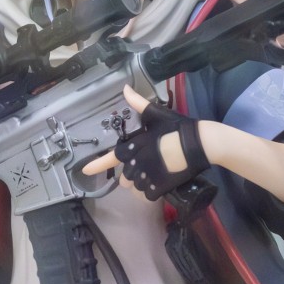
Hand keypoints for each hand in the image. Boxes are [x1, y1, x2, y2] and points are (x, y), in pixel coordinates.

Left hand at [83, 84, 211, 197]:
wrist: (199, 143)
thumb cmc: (177, 127)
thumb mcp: (156, 113)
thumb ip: (138, 104)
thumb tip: (125, 89)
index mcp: (134, 146)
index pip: (112, 157)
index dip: (98, 164)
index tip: (85, 171)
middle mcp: (137, 162)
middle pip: (124, 176)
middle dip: (131, 173)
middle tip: (146, 166)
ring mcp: (148, 176)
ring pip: (134, 187)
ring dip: (139, 184)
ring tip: (152, 175)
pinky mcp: (159, 187)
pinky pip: (147, 195)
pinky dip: (150, 192)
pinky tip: (157, 185)